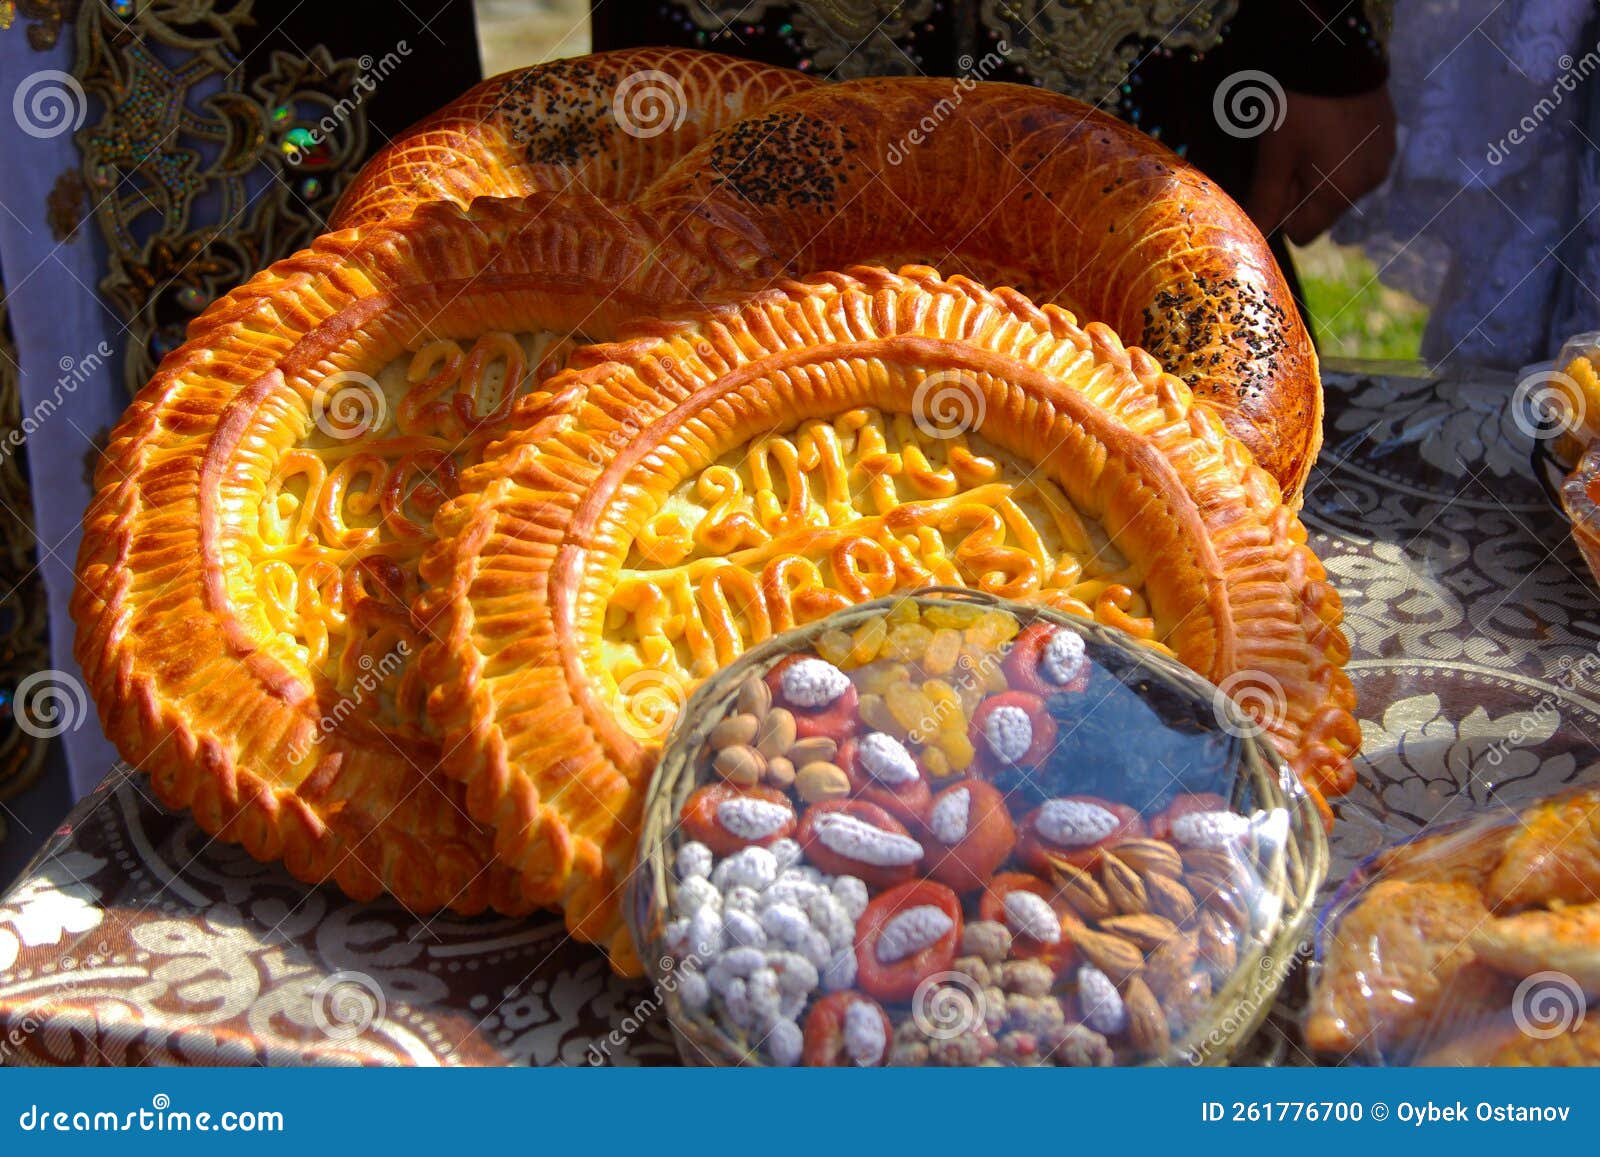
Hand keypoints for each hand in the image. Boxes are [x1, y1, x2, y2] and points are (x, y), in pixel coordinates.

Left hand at [1245, 87, 1395, 244]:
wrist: (1335, 51)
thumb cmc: (1296, 108)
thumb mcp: (1274, 157)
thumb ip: (1264, 202)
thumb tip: (1252, 238)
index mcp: (1341, 193)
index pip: (1302, 233)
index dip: (1281, 211)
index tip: (1276, 176)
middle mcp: (1370, 183)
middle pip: (1321, 210)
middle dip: (1300, 189)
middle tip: (1289, 150)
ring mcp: (1383, 159)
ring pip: (1338, 186)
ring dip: (1319, 170)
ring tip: (1310, 134)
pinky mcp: (1388, 137)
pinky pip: (1356, 162)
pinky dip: (1338, 153)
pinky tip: (1330, 125)